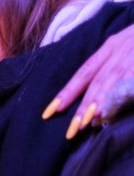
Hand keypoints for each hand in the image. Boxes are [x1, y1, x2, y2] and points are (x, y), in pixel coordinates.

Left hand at [45, 24, 133, 138]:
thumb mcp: (128, 47)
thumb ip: (113, 69)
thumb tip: (98, 101)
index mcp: (110, 46)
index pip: (83, 72)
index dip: (66, 92)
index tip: (49, 112)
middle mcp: (119, 49)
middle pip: (95, 80)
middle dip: (81, 105)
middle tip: (71, 129)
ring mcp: (133, 53)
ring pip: (113, 80)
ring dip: (100, 102)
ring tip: (89, 122)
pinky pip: (131, 78)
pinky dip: (122, 93)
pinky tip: (113, 108)